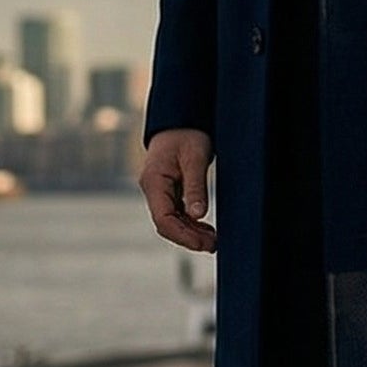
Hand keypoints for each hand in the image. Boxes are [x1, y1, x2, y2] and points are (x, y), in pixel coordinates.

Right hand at [140, 129, 216, 252]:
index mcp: (154, 182)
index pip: (163, 219)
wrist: (181, 121)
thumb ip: (195, 186)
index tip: (203, 244)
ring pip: (172, 221)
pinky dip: (190, 224)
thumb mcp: (195, 158)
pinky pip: (176, 214)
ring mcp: (159, 192)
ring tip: (213, 241)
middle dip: (188, 238)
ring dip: (191, 233)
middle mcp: (153, 189)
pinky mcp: (169, 192)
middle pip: (166, 224)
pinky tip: (205, 230)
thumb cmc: (187, 134)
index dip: (183, 235)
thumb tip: (197, 215)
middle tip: (213, 245)